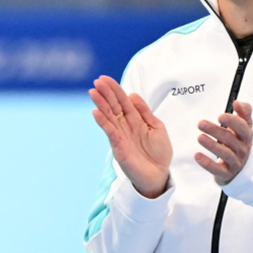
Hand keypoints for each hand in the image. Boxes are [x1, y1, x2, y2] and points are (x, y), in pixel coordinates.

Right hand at [90, 75, 171, 197]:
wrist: (159, 174)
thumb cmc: (159, 152)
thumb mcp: (156, 127)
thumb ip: (145, 112)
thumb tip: (132, 94)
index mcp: (135, 119)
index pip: (123, 101)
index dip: (115, 89)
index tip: (105, 79)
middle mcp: (125, 125)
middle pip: (113, 106)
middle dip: (106, 93)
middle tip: (97, 81)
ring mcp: (120, 135)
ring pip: (109, 116)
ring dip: (100, 104)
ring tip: (93, 92)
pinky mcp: (118, 146)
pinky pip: (109, 131)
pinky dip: (102, 121)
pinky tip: (96, 112)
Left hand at [196, 101, 252, 185]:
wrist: (242, 168)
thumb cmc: (239, 143)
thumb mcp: (244, 127)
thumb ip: (244, 112)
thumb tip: (238, 102)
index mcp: (246, 137)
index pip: (243, 129)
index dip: (233, 122)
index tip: (220, 116)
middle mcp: (242, 149)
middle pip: (230, 140)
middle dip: (215, 131)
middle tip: (201, 123)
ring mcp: (235, 162)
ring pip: (225, 154)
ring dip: (211, 145)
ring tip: (200, 137)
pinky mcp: (226, 173)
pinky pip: (217, 169)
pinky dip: (207, 163)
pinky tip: (197, 155)